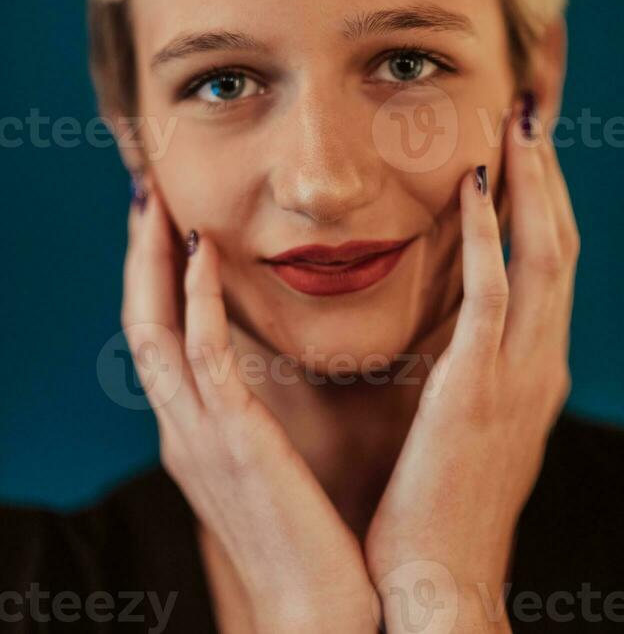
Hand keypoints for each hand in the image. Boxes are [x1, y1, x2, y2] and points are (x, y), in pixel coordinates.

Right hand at [121, 180, 379, 633]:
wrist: (322, 614)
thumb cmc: (310, 537)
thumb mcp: (271, 463)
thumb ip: (260, 413)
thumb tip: (275, 364)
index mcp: (193, 431)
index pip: (157, 337)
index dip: (152, 278)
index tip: (167, 224)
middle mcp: (182, 428)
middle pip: (139, 322)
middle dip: (138, 256)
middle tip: (146, 194)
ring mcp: (199, 435)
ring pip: (153, 328)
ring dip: (152, 261)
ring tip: (158, 202)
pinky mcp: (233, 441)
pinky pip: (202, 354)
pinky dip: (197, 296)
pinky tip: (205, 249)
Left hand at [364, 97, 579, 632]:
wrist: (440, 580)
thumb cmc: (443, 501)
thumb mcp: (469, 420)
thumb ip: (472, 364)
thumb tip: (455, 319)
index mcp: (536, 368)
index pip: (552, 264)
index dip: (544, 201)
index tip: (525, 150)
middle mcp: (541, 362)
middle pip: (561, 245)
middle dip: (548, 176)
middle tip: (530, 115)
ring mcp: (518, 374)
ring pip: (543, 255)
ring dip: (532, 185)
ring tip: (516, 127)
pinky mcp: (477, 387)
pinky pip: (493, 295)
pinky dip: (488, 234)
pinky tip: (475, 187)